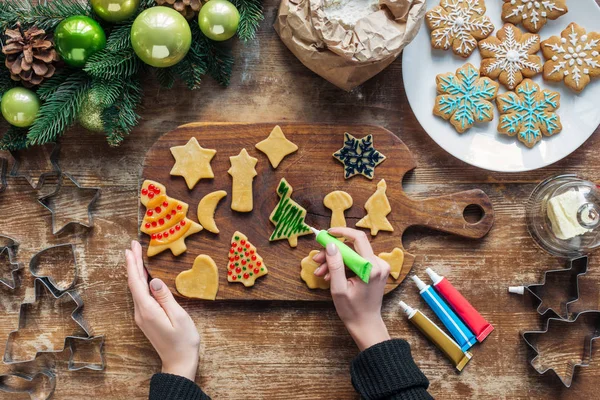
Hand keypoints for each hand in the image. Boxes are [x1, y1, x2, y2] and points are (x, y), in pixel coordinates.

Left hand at [125, 240, 199, 380]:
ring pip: (136, 289)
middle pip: (134, 283)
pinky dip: (140, 281)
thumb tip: (155, 281)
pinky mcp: (147, 318)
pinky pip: (140, 295)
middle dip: (133, 263)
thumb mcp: (179, 317)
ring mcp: (142, 316)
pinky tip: (143, 276)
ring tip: (136, 256)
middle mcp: (141, 312)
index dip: (133, 264)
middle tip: (133, 245)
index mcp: (148, 310)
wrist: (179, 363)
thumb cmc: (183, 341)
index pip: (136, 282)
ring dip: (136, 271)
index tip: (131, 249)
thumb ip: (166, 298)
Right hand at [313, 228, 390, 350]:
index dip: (341, 232)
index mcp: (371, 268)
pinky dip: (343, 265)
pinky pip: (357, 261)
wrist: (366, 325)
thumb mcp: (339, 289)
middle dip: (333, 251)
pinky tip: (330, 274)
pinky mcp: (376, 271)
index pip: (358, 238)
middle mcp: (379, 264)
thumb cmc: (352, 311)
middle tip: (317, 259)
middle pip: (353, 246)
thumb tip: (331, 245)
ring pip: (353, 254)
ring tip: (321, 272)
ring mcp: (379, 267)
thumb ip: (335, 265)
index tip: (327, 234)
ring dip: (336, 260)